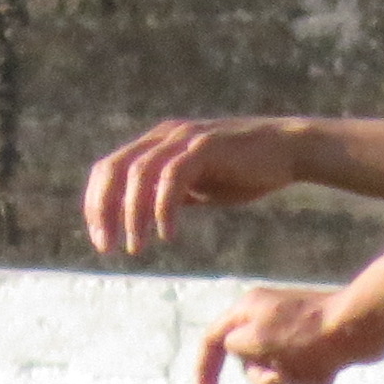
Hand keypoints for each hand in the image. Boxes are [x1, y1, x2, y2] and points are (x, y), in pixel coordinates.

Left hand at [82, 118, 306, 257]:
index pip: (108, 169)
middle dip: (104, 211)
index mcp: (156, 144)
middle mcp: (165, 136)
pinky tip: (168, 235)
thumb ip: (167, 195)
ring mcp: (186, 138)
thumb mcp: (196, 186)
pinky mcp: (207, 146)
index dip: (96, 205)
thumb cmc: (242, 170)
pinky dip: (165, 208)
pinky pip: (174, 177)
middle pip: (114, 169)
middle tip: (107, 248)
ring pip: (140, 174)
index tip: (102, 240)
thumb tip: (141, 219)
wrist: (287, 151)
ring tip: (136, 248)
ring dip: (133, 215)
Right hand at [194, 285, 383, 383]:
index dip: (204, 373)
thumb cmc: (308, 333)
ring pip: (277, 374)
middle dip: (265, 377)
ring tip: (314, 367)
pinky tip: (330, 368)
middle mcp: (267, 319)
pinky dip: (312, 377)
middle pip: (247, 364)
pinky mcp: (316, 347)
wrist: (363, 327)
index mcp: (249, 310)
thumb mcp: (257, 338)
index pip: (212, 341)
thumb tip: (238, 349)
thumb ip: (234, 345)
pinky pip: (302, 375)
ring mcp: (293, 334)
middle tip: (282, 375)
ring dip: (293, 379)